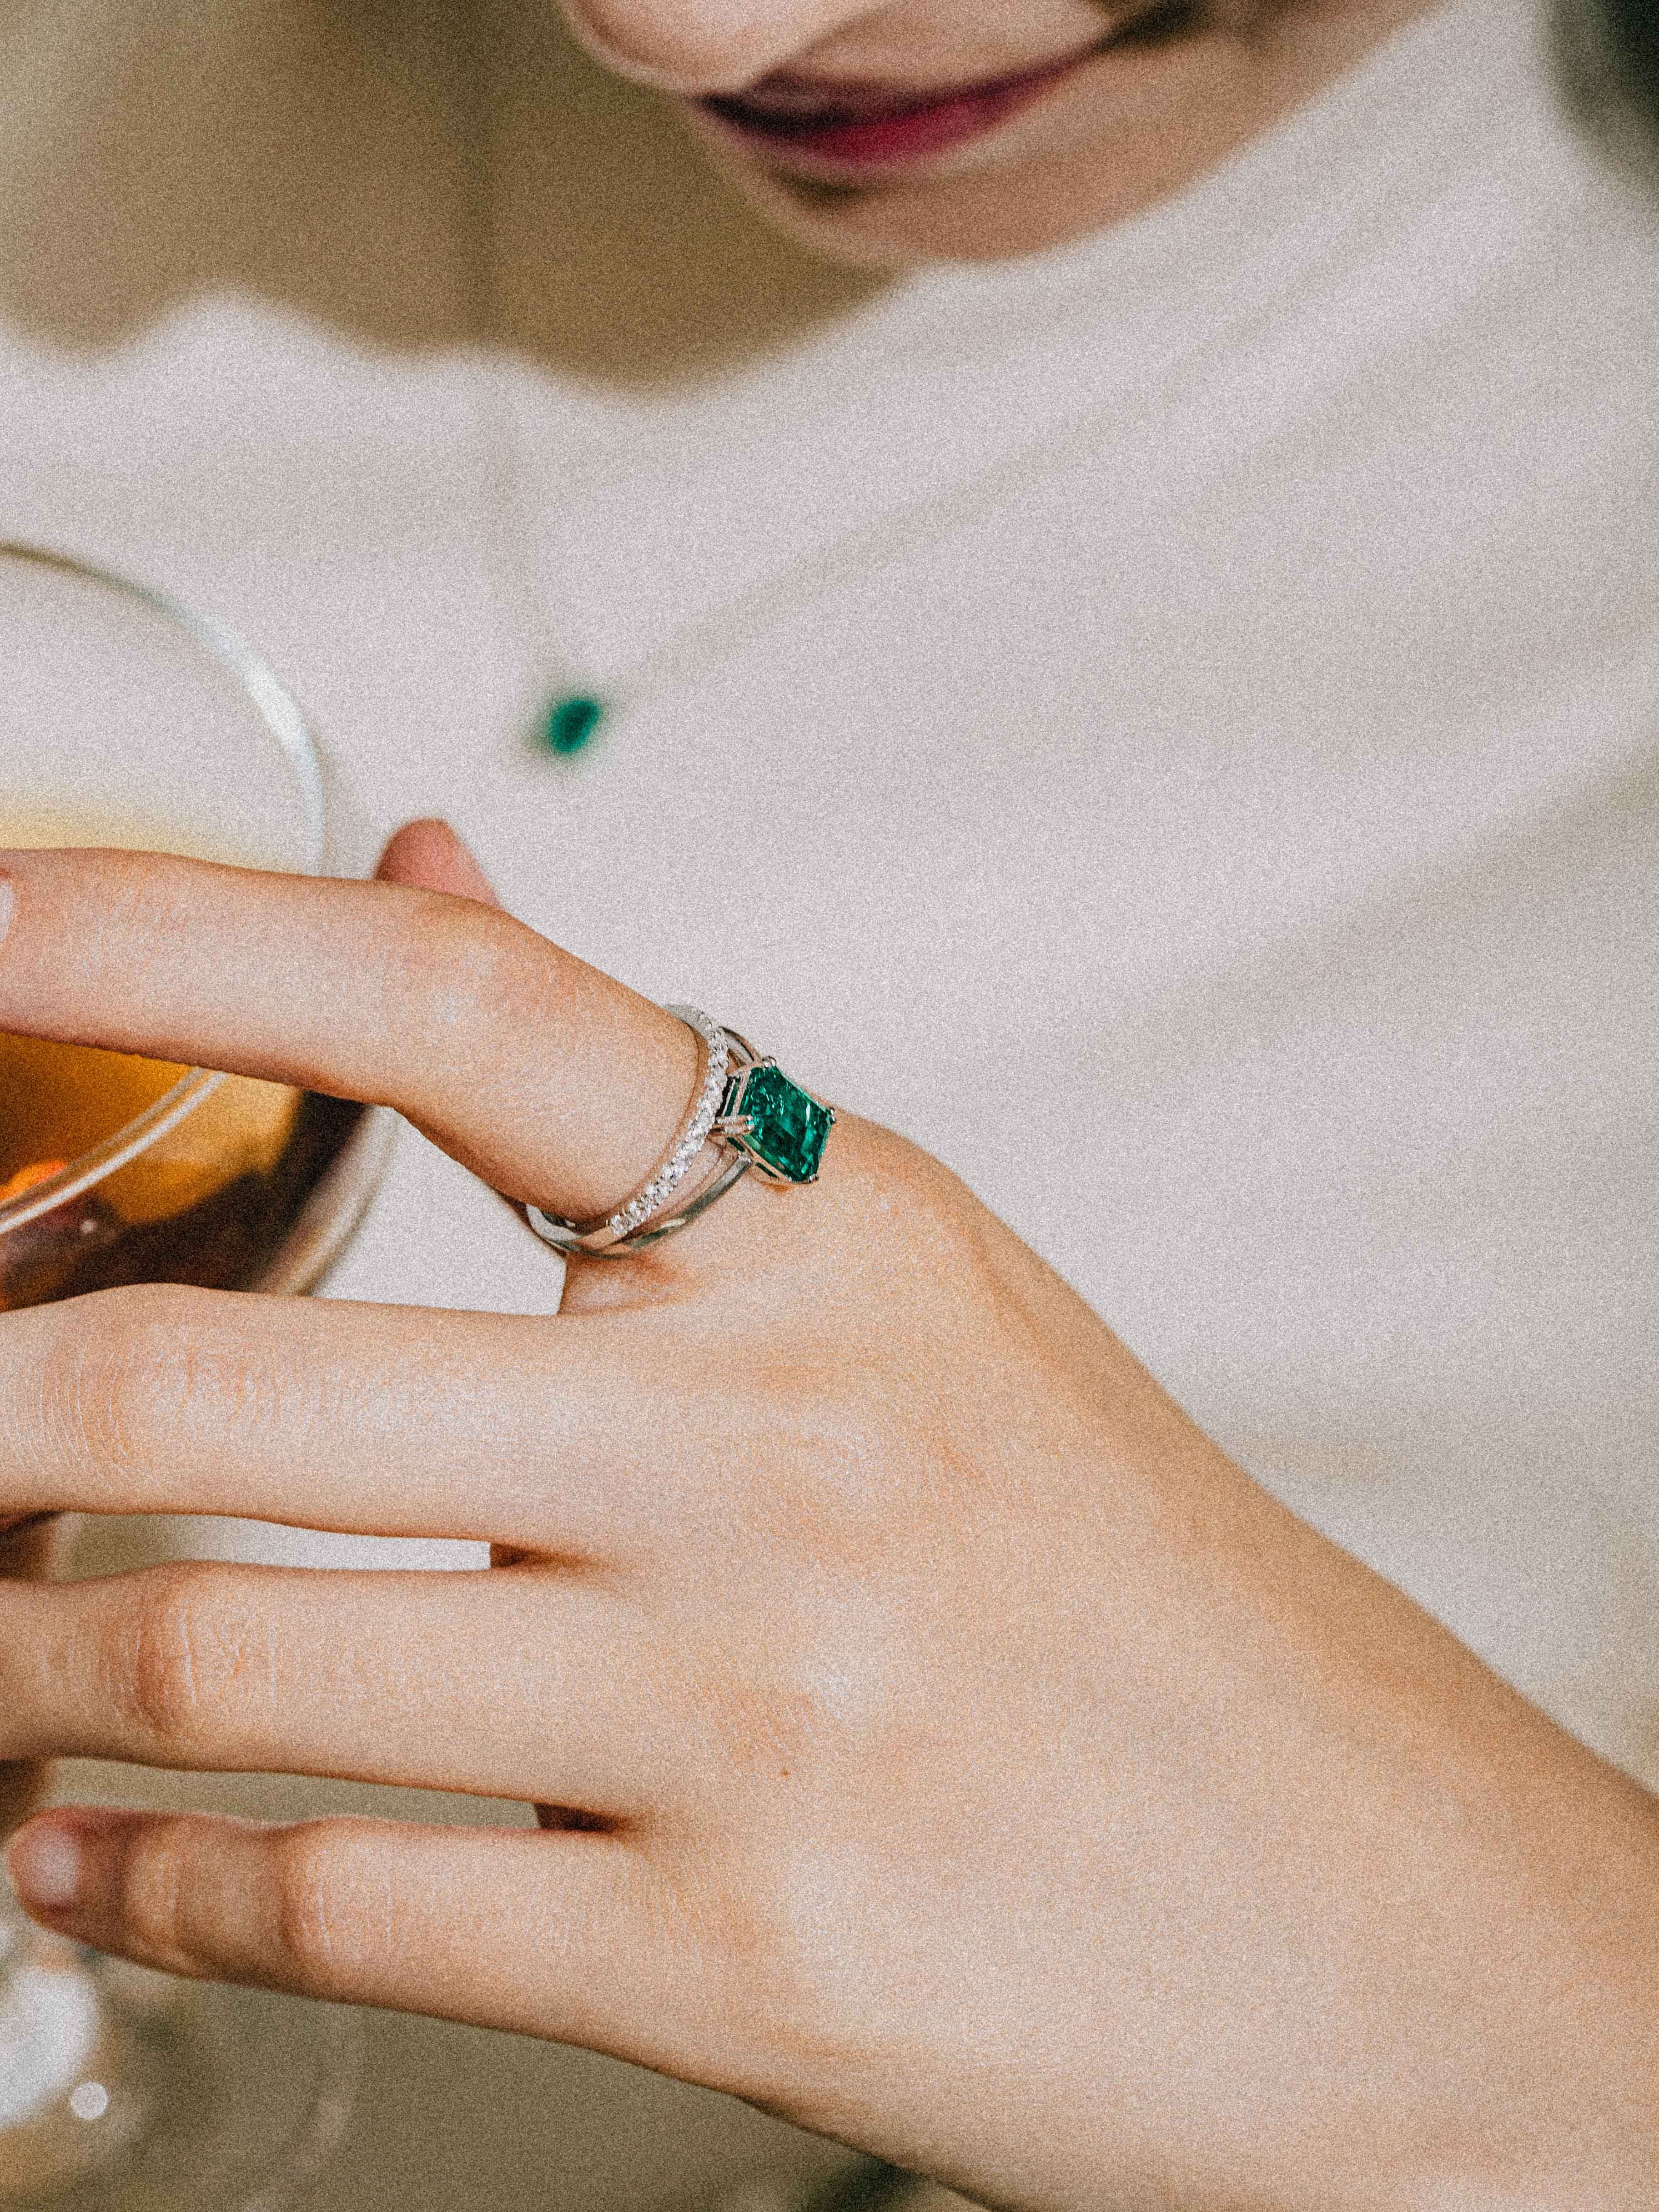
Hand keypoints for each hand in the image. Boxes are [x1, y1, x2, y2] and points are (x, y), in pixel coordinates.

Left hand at [0, 828, 1654, 2211]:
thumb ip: (645, 1115)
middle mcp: (789, 1449)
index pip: (459, 1012)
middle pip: (233, 1382)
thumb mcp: (919, 1303)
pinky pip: (327, 1905)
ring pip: (223, 1656)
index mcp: (840, 1243)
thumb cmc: (1122, 1594)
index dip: (176, 943)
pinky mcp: (738, 1959)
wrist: (1375, 1912)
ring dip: (26, 1667)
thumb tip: (428, 877)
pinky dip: (147, 1888)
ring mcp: (760, 1711)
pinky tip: (92, 1864)